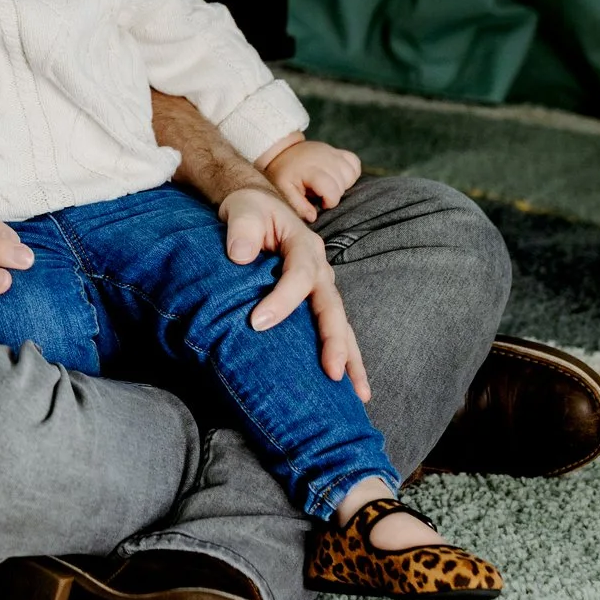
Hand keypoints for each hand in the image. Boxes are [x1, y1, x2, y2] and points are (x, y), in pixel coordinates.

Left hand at [219, 186, 368, 399]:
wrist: (257, 206)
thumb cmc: (249, 210)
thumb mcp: (242, 210)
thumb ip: (241, 229)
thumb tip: (239, 255)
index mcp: (303, 245)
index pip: (299, 276)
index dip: (282, 301)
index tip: (257, 323)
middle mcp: (319, 267)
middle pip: (332, 306)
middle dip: (334, 341)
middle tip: (333, 372)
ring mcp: (322, 285)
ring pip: (340, 323)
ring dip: (350, 357)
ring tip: (360, 393)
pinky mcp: (315, 299)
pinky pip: (332, 327)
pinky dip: (343, 354)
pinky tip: (349, 384)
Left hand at [261, 139, 361, 223]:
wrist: (281, 152)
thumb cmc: (283, 174)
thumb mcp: (284, 191)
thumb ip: (299, 206)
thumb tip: (313, 217)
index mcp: (311, 170)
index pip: (333, 190)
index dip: (329, 202)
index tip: (320, 202)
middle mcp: (324, 159)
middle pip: (343, 184)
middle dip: (334, 194)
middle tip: (320, 194)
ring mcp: (331, 153)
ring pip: (351, 173)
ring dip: (344, 184)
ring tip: (328, 186)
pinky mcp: (336, 151)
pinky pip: (354, 162)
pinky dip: (351, 172)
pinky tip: (339, 177)